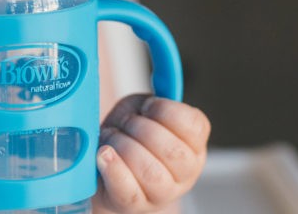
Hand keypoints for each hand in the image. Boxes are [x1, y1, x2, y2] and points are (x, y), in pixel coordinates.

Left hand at [92, 94, 210, 213]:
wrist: (106, 166)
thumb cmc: (127, 136)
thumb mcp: (140, 111)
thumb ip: (146, 102)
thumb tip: (146, 94)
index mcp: (193, 144)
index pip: (194, 126)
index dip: (166, 110)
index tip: (147, 107)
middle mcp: (186, 172)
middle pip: (173, 151)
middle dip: (140, 129)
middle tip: (124, 123)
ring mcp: (163, 192)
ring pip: (151, 172)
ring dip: (123, 147)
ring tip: (111, 140)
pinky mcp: (134, 205)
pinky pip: (128, 191)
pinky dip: (113, 169)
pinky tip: (104, 155)